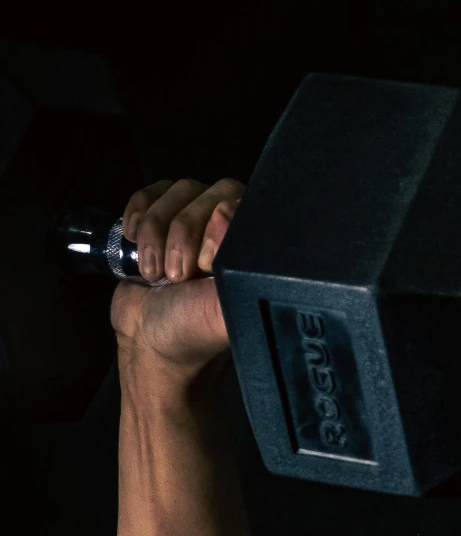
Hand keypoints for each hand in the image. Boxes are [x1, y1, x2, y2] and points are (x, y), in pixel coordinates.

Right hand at [111, 177, 245, 379]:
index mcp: (250, 248)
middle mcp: (226, 228)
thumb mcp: (220, 309)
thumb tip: (227, 212)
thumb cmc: (190, 331)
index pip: (240, 202)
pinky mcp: (159, 220)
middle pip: (206, 192)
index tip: (204, 266)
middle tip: (176, 277)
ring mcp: (192, 221)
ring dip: (155, 233)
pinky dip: (138, 216)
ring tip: (154, 273)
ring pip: (176, 191)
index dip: (216, 226)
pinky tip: (135, 244)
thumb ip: (236, 267)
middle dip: (182, 234)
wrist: (149, 344)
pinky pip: (149, 193)